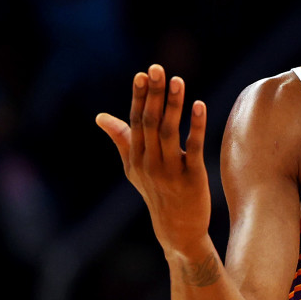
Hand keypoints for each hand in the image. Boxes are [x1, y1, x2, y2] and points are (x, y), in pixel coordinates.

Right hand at [96, 64, 210, 255]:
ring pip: (169, 132)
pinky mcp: (191, 178)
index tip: (141, 74)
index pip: (135, 121)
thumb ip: (121, 140)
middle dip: (153, 94)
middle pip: (149, 122)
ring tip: (178, 81)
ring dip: (173, 105)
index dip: (138, 97)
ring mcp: (169, 171)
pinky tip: (200, 106)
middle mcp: (149, 163)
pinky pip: (193, 148)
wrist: (177, 231)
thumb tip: (100, 116)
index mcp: (135, 158)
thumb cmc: (156, 194)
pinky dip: (196, 126)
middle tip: (157, 68)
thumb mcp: (134, 169)